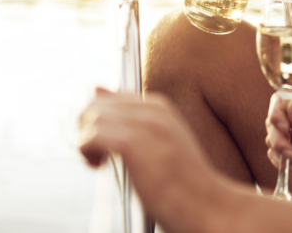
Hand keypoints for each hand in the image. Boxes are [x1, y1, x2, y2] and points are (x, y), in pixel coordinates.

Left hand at [79, 88, 231, 227]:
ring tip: (101, 163)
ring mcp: (147, 125)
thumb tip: (97, 87)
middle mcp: (153, 109)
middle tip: (100, 156)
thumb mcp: (157, 140)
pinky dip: (87, 151)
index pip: (109, 97)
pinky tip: (99, 166)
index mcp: (159, 106)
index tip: (108, 146)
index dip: (100, 122)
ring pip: (91, 116)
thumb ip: (129, 115)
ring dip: (86, 141)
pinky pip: (92, 134)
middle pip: (96, 104)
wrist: (205, 205)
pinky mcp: (134, 144)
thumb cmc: (181, 181)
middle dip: (87, 129)